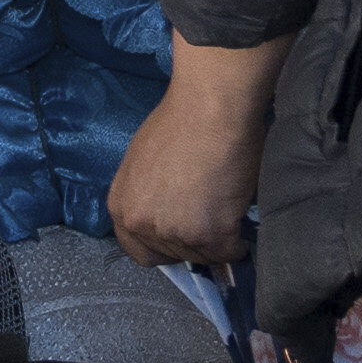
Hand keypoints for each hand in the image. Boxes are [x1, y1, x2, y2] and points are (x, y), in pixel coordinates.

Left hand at [107, 45, 279, 270]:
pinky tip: (241, 224)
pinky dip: (238, 243)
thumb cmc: (181, 121)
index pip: (137, 250)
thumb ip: (148, 193)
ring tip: (227, 213)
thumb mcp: (143, 162)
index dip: (163, 246)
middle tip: (209, 221)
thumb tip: (167, 209)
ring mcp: (174, 233)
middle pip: (171, 254)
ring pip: (202, 255)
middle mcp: (140, 225)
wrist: (210, 107)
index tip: (181, 236)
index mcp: (121, 206)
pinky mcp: (208, 235)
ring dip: (216, 240)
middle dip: (191, 242)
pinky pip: (228, 252)